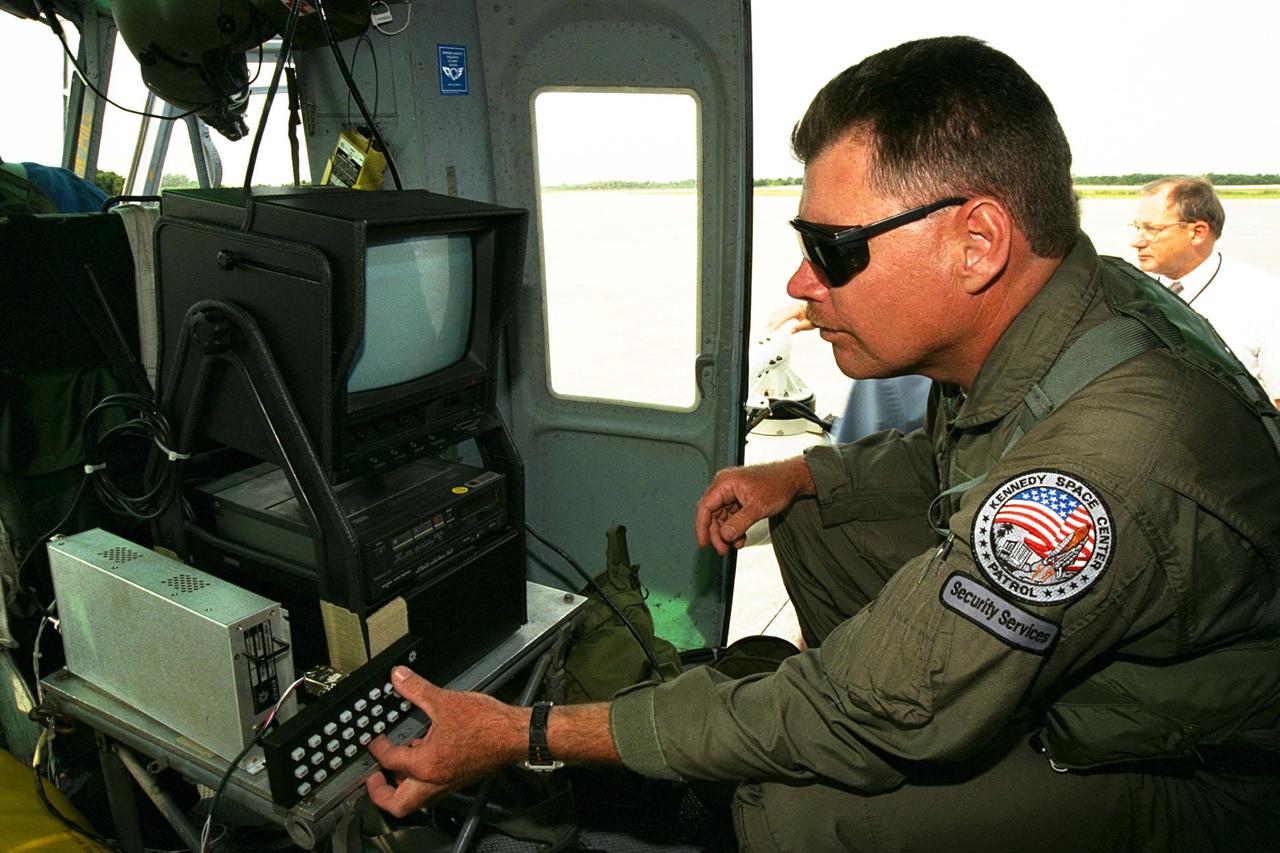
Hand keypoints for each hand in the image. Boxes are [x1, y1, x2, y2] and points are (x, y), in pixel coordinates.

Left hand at [365, 667, 521, 817]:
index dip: (378, 748)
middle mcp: (435, 781)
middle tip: (374, 777)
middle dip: (381, 793)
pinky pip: (432, 790)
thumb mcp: (445, 701)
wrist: (515, 735)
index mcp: (427, 764)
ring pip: (416, 800)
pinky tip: (426, 757)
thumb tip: (399, 678)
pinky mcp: (460, 780)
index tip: (375, 741)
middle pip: (398, 804)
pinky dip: (422, 780)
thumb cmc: (487, 724)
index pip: (390, 761)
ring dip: (402, 788)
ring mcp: (448, 784)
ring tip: (397, 769)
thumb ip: (417, 689)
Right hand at [694, 458, 815, 554]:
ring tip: (736, 544)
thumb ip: (739, 523)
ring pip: (721, 517)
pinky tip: (741, 537)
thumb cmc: (777, 484)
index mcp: (725, 482)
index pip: (705, 507)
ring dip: (727, 533)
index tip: (704, 543)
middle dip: (717, 533)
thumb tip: (725, 536)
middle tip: (723, 549)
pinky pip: (731, 516)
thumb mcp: (758, 507)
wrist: (792, 478)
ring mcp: (731, 492)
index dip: (702, 527)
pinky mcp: (738, 498)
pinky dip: (735, 528)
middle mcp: (725, 486)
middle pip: (712, 514)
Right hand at [765, 301, 814, 333]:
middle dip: (773, 322)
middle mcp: (793, 306)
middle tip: (767, 329)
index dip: (776, 324)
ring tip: (767, 324)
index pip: (783, 317)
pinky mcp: (793, 307)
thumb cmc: (816, 316)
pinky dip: (777, 314)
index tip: (771, 330)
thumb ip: (799, 327)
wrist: (821, 308)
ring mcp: (793, 306)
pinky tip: (772, 316)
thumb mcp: (809, 324)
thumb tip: (790, 332)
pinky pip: (783, 310)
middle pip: (780, 314)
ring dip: (773, 318)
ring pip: (780, 312)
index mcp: (797, 309)